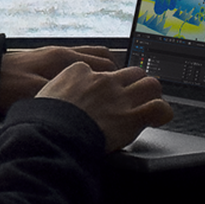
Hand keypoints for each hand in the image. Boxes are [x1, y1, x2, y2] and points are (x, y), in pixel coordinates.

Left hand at [0, 44, 118, 111]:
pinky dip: (88, 70)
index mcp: (64, 59)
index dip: (120, 78)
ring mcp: (55, 54)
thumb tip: (89, 102)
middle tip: (124, 91)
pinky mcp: (47, 59)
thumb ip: (65, 96)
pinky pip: (78, 60)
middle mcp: (63, 52)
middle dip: (117, 73)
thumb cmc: (8, 86)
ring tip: (109, 89)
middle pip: (103, 56)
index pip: (105, 63)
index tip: (129, 92)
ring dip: (103, 70)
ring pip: (90, 56)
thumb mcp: (38, 95)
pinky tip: (85, 84)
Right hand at [33, 62, 173, 151]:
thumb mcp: (41, 95)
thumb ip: (54, 92)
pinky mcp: (132, 116)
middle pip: (130, 72)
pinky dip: (163, 112)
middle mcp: (103, 80)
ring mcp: (119, 96)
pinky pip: (158, 107)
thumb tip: (51, 98)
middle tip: (133, 96)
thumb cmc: (41, 120)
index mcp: (79, 71)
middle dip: (134, 83)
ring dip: (151, 93)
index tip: (104, 92)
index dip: (106, 83)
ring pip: (149, 83)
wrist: (51, 133)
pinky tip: (161, 117)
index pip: (100, 70)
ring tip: (150, 102)